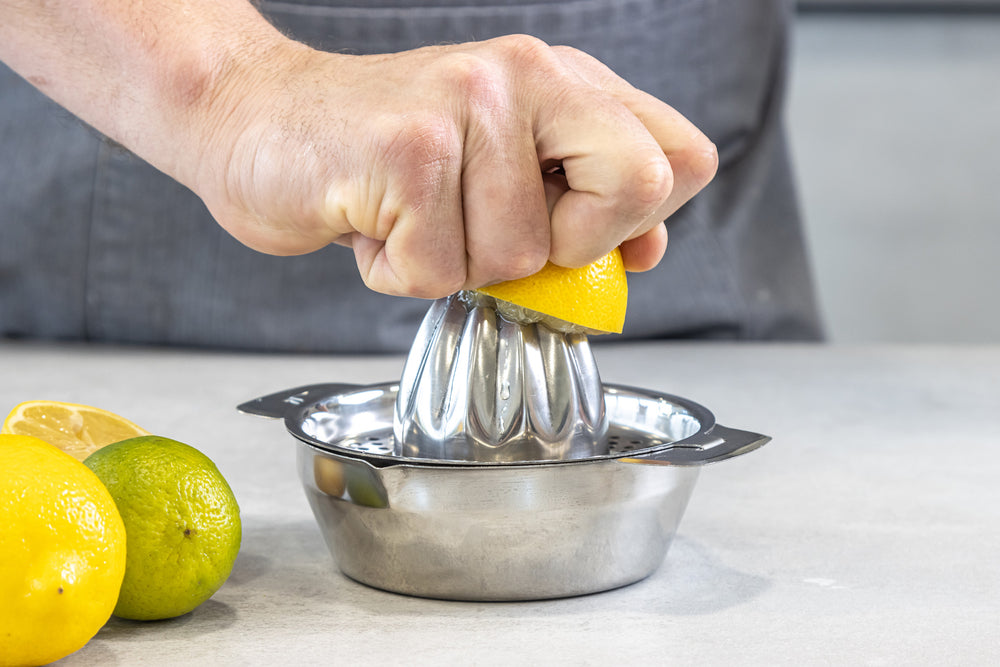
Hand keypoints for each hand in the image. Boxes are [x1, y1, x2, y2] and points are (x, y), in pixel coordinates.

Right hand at [188, 34, 717, 297]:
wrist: (258, 121)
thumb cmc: (384, 158)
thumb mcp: (502, 169)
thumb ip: (580, 202)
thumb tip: (644, 251)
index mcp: (564, 82)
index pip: (682, 158)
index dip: (641, 222)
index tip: (581, 238)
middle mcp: (527, 78)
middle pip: (637, 188)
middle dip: (565, 248)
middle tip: (491, 230)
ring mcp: (468, 107)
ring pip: (518, 256)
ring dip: (454, 265)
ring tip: (410, 217)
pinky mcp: (408, 150)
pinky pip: (438, 270)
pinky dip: (399, 272)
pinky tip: (375, 224)